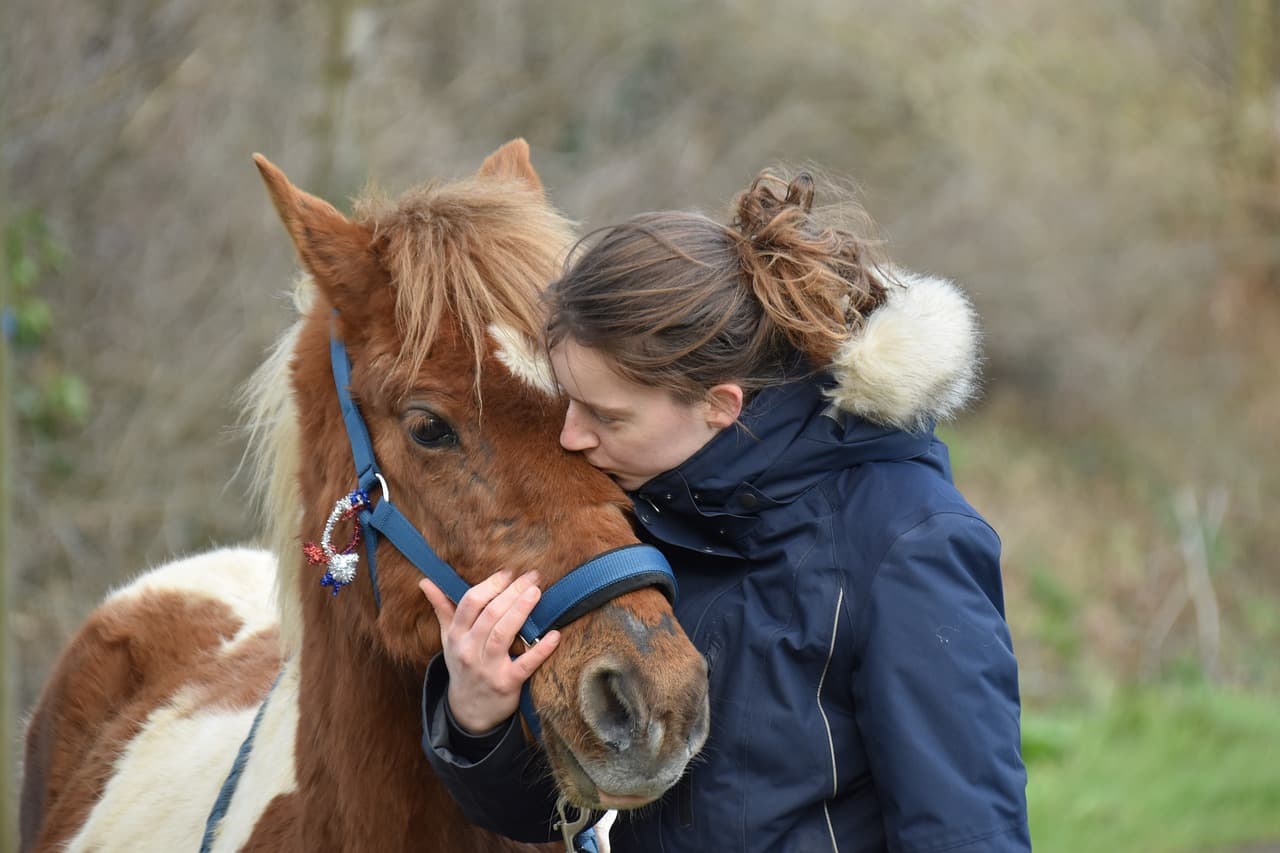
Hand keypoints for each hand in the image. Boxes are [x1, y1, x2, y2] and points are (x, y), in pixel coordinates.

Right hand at [418, 570, 560, 733]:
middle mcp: (469, 650)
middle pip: (490, 615)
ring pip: (502, 634)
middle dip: (511, 592)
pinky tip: (554, 634)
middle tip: (532, 577)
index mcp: (456, 635)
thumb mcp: (448, 640)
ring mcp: (487, 668)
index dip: (490, 585)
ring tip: (536, 592)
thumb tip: (426, 581)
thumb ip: (442, 608)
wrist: (468, 712)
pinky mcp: (506, 684)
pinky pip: (525, 664)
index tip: (508, 573)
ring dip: (520, 611)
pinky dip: (540, 649)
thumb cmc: (462, 666)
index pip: (469, 603)